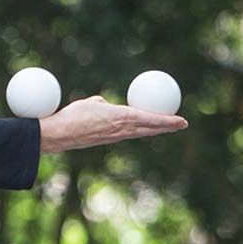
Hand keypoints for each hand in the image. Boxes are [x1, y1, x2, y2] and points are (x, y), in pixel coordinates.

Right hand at [38, 96, 187, 153]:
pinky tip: (142, 129)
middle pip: (151, 129)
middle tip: (181, 123)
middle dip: (168, 127)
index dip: (168, 121)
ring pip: (142, 133)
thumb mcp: (92, 103)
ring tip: (168, 127)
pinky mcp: (109, 140)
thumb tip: (107, 106)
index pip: (151, 119)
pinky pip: (130, 134)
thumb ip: (104, 104)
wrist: (60, 134)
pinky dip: (141, 130)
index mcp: (123, 118)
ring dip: (156, 130)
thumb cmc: (74, 116)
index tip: (182, 121)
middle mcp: (123, 130)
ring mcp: (116, 137)